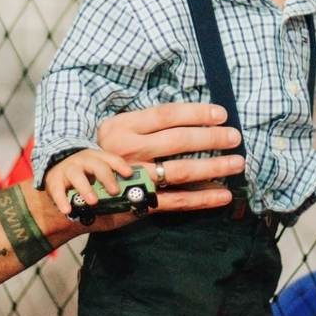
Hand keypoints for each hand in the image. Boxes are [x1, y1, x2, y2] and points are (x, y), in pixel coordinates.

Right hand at [43, 149, 132, 214]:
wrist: (63, 194)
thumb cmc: (92, 189)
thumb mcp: (108, 186)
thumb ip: (132, 194)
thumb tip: (159, 200)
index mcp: (99, 160)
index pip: (112, 159)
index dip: (120, 165)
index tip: (129, 174)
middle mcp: (84, 161)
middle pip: (96, 164)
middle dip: (106, 176)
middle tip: (114, 191)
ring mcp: (68, 170)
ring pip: (76, 175)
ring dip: (85, 187)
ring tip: (92, 201)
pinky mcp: (54, 182)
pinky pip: (57, 190)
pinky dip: (62, 200)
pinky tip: (67, 210)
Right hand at [96, 103, 243, 212]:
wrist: (78, 193)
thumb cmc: (107, 154)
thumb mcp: (119, 130)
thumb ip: (147, 124)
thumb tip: (192, 117)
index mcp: (123, 127)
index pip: (166, 114)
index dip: (196, 112)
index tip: (221, 114)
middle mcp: (128, 151)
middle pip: (177, 140)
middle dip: (210, 137)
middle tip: (235, 137)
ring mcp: (135, 179)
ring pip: (180, 170)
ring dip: (213, 167)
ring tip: (237, 163)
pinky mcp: (141, 202)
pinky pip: (178, 200)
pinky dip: (203, 198)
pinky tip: (223, 194)